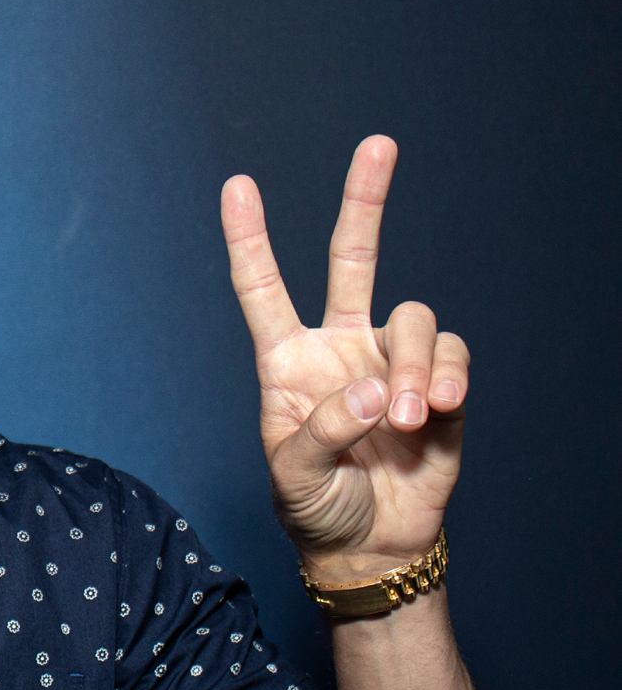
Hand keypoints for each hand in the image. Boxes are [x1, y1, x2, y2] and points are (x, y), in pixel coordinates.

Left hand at [220, 135, 469, 582]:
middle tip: (378, 143)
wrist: (371, 545)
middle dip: (365, 200)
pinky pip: (453, 354)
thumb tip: (372, 389)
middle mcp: (339, 347)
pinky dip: (446, 376)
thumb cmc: (316, 506)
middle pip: (352, 259)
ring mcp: (390, 361)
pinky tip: (435, 412)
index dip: (249, 239)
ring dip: (413, 365)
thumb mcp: (294, 475)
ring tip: (403, 420)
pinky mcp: (440, 384)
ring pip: (412, 319)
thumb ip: (322, 429)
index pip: (263, 290)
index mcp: (286, 361)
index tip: (237, 186)